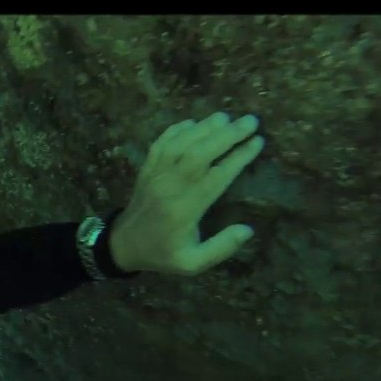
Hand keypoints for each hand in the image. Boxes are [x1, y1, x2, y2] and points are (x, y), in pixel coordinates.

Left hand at [108, 112, 265, 275]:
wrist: (122, 245)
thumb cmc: (162, 253)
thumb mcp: (191, 263)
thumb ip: (220, 248)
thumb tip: (248, 230)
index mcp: (184, 210)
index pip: (216, 177)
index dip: (238, 158)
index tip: (258, 142)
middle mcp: (170, 187)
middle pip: (200, 153)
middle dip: (227, 135)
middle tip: (251, 121)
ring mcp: (155, 175)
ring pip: (181, 143)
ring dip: (204, 128)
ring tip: (226, 117)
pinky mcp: (146, 169)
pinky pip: (161, 143)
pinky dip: (177, 130)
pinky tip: (193, 122)